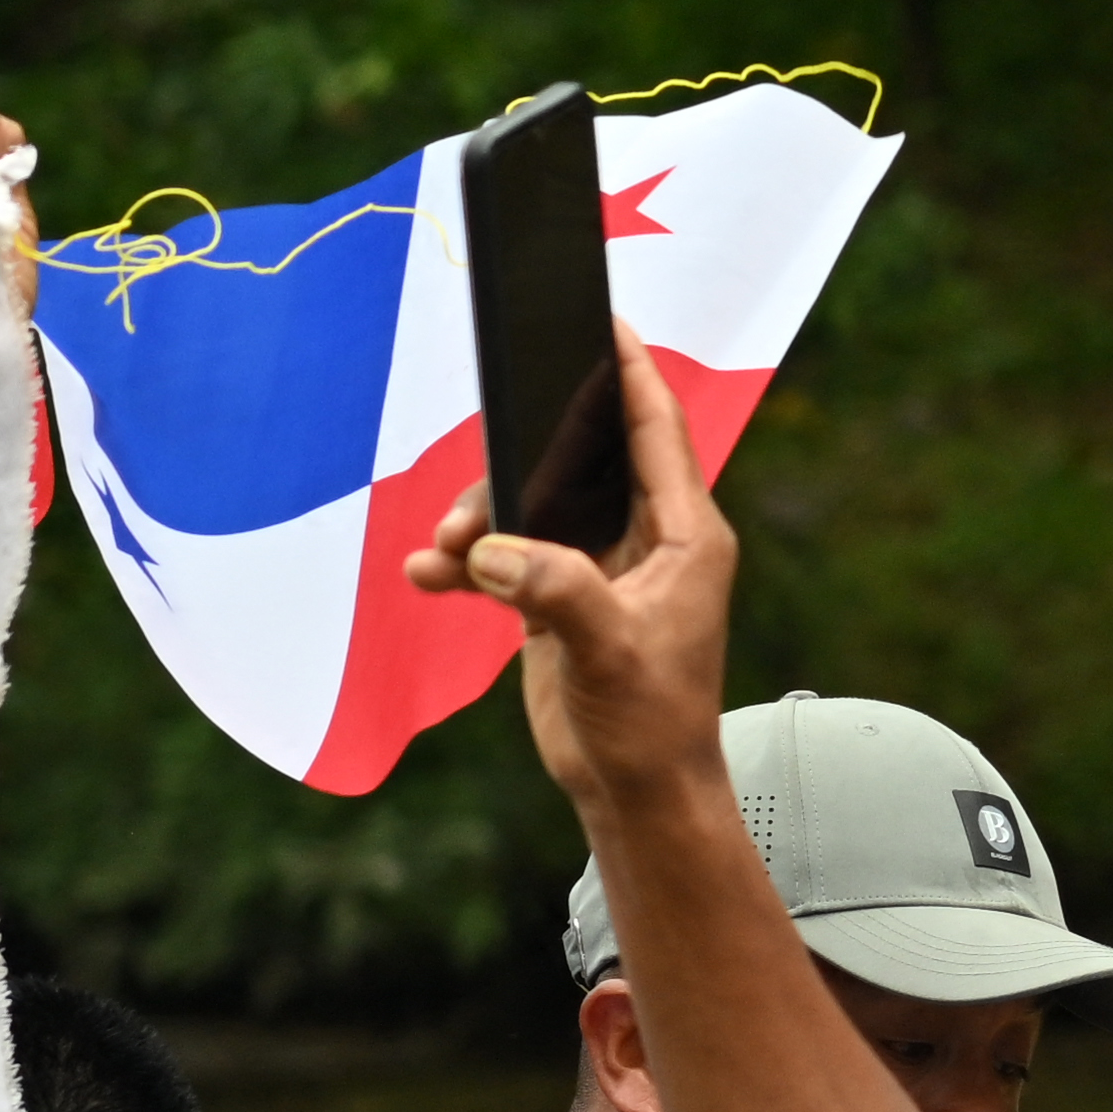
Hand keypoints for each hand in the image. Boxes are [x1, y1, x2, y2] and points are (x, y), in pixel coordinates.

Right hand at [423, 320, 730, 826]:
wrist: (634, 792)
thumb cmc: (649, 722)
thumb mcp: (608, 651)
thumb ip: (555, 591)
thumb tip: (491, 551)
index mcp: (684, 535)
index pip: (656, 431)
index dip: (632, 372)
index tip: (605, 320)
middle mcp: (646, 542)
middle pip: (575, 464)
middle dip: (514, 466)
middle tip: (473, 484)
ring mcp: (601, 570)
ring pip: (531, 511)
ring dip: (481, 523)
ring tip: (441, 552)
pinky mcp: (561, 602)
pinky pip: (506, 559)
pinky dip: (466, 565)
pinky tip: (428, 576)